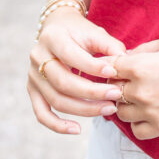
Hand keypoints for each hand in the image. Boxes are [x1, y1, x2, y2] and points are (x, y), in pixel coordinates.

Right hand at [27, 8, 126, 134]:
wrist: (57, 28)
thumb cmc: (79, 31)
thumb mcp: (94, 32)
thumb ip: (109, 46)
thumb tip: (125, 63)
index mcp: (52, 37)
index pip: (72, 56)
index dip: (93, 67)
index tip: (114, 74)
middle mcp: (38, 57)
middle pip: (63, 82)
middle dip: (92, 93)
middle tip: (115, 96)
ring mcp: (33, 75)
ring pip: (56, 100)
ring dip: (83, 109)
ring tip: (108, 109)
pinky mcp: (33, 90)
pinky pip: (42, 113)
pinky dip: (57, 125)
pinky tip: (77, 129)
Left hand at [109, 35, 158, 139]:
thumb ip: (143, 50)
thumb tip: (126, 57)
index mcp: (140, 67)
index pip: (108, 67)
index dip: (110, 63)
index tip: (115, 63)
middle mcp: (141, 92)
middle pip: (111, 90)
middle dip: (116, 81)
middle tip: (127, 76)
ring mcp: (151, 113)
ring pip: (120, 112)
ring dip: (125, 102)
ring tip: (138, 93)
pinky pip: (136, 130)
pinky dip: (137, 121)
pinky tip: (147, 109)